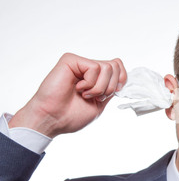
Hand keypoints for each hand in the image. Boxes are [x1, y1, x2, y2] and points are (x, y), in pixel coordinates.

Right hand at [9, 53, 126, 137]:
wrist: (52, 120)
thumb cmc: (71, 115)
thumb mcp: (100, 103)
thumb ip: (111, 89)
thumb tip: (124, 78)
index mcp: (96, 78)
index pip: (118, 67)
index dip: (121, 80)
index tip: (111, 94)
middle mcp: (88, 68)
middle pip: (116, 66)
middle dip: (110, 87)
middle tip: (95, 97)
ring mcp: (80, 63)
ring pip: (108, 67)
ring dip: (99, 88)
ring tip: (84, 94)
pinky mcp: (71, 60)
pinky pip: (94, 67)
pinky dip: (90, 83)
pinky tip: (78, 89)